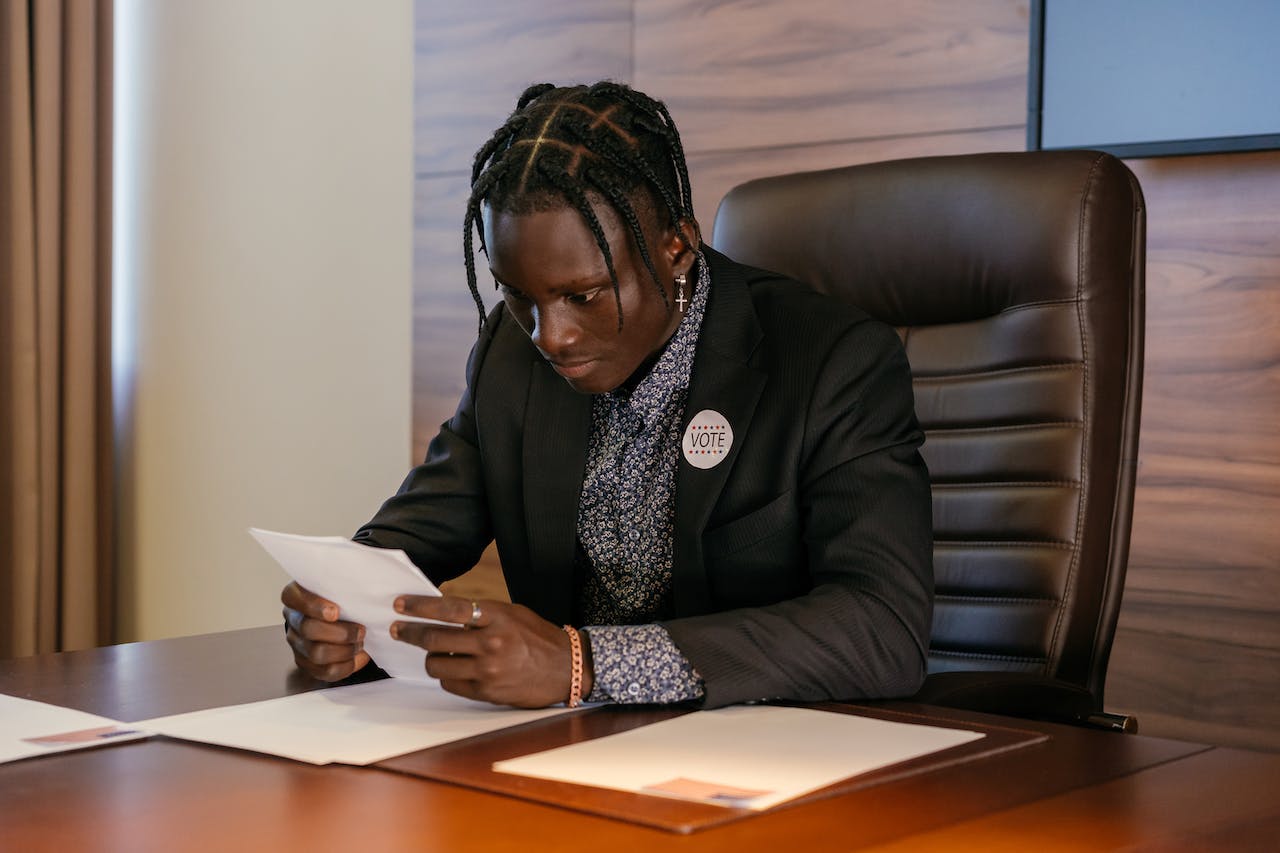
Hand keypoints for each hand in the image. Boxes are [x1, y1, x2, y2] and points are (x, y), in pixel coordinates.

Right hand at [280, 581, 370, 680]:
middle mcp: (293, 619)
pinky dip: (346, 666)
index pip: (295, 598)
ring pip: (316, 654)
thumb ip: (346, 580)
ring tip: (360, 644)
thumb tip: (370, 578)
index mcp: (295, 595)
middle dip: (340, 633)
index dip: (314, 606)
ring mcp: (297, 643)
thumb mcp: (339, 583)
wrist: (340, 614)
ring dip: (344, 650)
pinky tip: (358, 657)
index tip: (336, 611)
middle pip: (309, 630)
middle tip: (362, 631)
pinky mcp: (306, 662)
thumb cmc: (341, 596)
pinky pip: (324, 671)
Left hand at [390, 596, 590, 707]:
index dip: (419, 607)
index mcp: (497, 616)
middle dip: (410, 633)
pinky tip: (454, 669)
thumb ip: (480, 614)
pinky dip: (447, 675)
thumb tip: (442, 612)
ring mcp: (488, 670)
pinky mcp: (487, 692)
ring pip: (437, 665)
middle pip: (435, 639)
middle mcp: (491, 642)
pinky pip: (451, 684)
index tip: (399, 605)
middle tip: (398, 630)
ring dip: (430, 658)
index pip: (449, 608)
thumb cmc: (537, 636)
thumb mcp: (512, 614)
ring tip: (433, 653)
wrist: (566, 667)